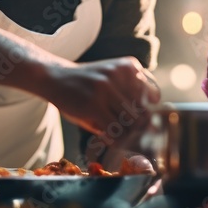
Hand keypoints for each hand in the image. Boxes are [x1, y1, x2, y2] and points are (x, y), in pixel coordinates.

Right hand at [43, 56, 159, 137]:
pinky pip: (115, 130)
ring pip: (130, 123)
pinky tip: (108, 138)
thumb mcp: (111, 81)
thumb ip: (130, 98)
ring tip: (117, 136)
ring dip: (125, 135)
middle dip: (139, 128)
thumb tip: (150, 129)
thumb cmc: (86, 83)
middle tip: (131, 136)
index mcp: (129, 67)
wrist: (54, 77)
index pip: (154, 96)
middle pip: (144, 112)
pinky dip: (114, 140)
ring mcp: (107, 88)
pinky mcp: (94, 105)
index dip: (148, 112)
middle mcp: (120, 75)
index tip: (141, 122)